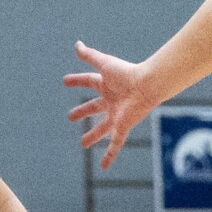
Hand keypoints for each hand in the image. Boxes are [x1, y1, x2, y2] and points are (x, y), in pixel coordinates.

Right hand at [65, 42, 155, 169]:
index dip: (77, 80)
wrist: (146, 86)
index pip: (88, 81)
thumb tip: (77, 44)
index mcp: (107, 84)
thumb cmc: (126, 73)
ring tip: (83, 144)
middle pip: (94, 107)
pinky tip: (104, 166)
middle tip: (70, 117)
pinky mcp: (122, 127)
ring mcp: (116, 115)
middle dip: (82, 112)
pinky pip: (115, 144)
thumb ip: (90, 56)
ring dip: (92, 136)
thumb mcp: (104, 64)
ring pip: (102, 128)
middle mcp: (111, 101)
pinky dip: (110, 155)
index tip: (65, 81)